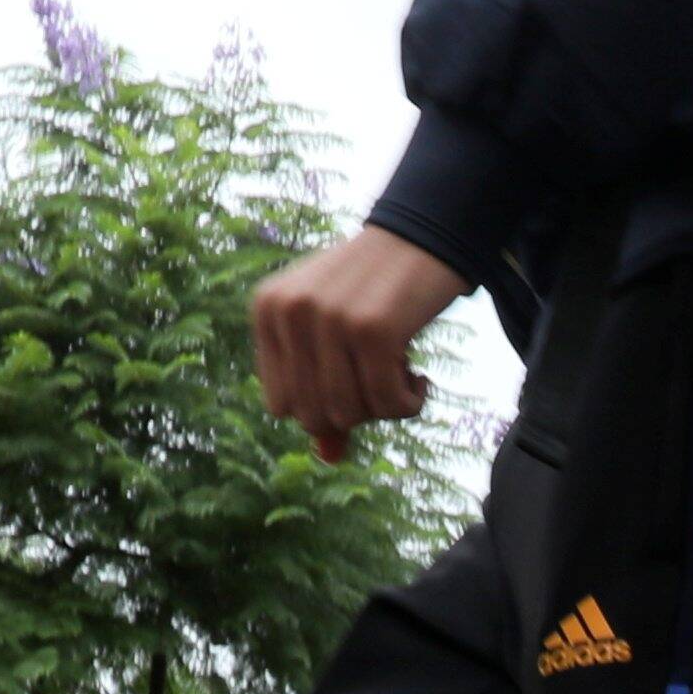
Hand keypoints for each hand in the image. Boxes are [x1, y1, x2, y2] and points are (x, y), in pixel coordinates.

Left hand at [251, 226, 465, 461]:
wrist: (425, 236)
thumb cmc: (378, 288)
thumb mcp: (336, 333)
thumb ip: (325, 389)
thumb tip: (328, 457)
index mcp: (267, 310)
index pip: (281, 405)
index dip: (323, 408)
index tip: (356, 384)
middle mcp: (290, 313)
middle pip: (314, 415)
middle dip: (356, 412)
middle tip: (383, 383)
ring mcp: (330, 320)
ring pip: (349, 412)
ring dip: (385, 408)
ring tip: (402, 377)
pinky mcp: (374, 329)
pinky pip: (388, 403)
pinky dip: (410, 403)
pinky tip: (420, 377)